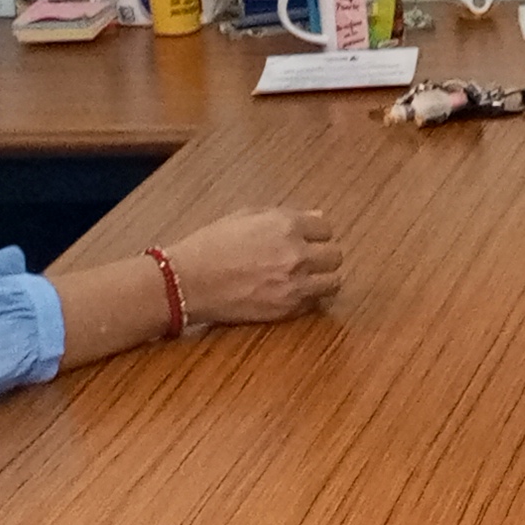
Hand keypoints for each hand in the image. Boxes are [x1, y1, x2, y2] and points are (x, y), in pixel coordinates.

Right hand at [162, 206, 341, 326]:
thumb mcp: (245, 216)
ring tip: (306, 279)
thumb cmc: (211, 246)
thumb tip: (315, 218)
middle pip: (335, 255)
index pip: (326, 228)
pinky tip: (291, 293)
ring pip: (333, 282)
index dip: (316, 234)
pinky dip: (309, 298)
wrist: (189, 282)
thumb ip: (284, 216)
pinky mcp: (288, 308)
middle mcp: (297, 253)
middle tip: (308, 259)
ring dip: (322, 279)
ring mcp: (295, 283)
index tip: (309, 239)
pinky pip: (315, 303)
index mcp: (286, 225)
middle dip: (323, 256)